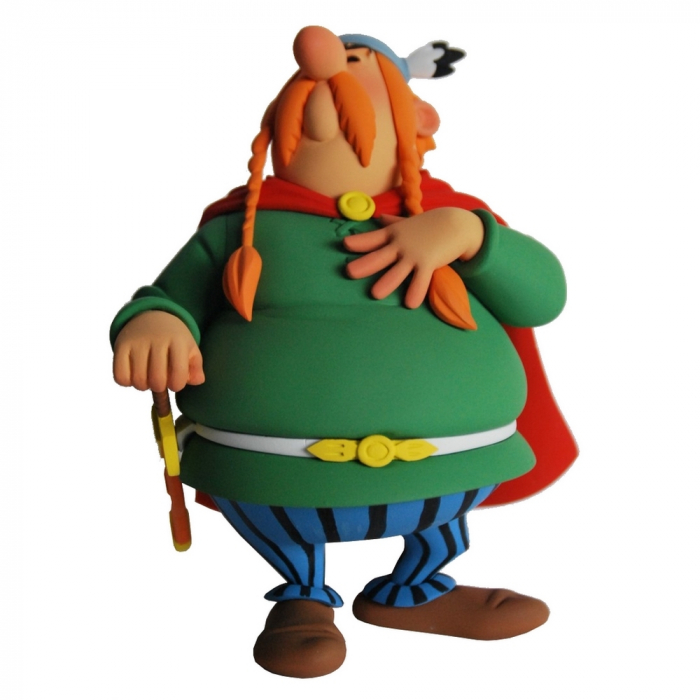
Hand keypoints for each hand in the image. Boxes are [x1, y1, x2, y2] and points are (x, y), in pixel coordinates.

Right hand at [113, 310, 204, 391]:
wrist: (152, 318)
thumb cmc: (174, 340)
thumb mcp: (190, 349)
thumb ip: (196, 368)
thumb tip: (198, 381)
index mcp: (178, 341)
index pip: (179, 374)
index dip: (177, 385)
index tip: (175, 381)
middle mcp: (157, 339)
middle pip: (157, 381)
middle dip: (160, 387)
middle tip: (161, 380)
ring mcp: (137, 342)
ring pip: (138, 381)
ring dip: (143, 386)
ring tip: (148, 376)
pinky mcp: (121, 345)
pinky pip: (120, 376)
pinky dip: (126, 381)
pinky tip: (133, 374)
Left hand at [344, 208, 483, 307]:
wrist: (457, 223)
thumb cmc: (431, 223)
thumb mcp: (409, 222)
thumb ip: (393, 222)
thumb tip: (379, 218)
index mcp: (394, 234)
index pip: (373, 238)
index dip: (359, 242)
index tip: (344, 244)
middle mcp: (401, 244)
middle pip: (379, 256)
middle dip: (364, 264)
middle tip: (349, 272)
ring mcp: (414, 254)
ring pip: (397, 271)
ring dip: (387, 282)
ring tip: (375, 294)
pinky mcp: (429, 263)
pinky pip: (421, 279)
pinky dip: (416, 290)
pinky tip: (410, 304)